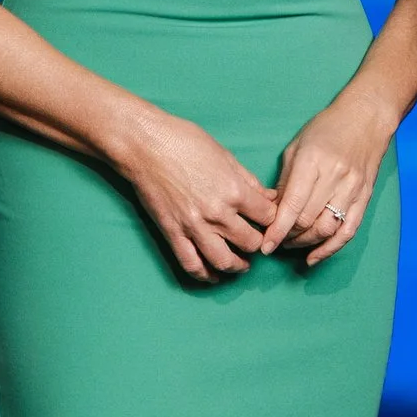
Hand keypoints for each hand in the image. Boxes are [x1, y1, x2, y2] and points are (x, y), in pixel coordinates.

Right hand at [113, 103, 278, 281]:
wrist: (145, 144)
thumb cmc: (184, 141)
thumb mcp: (225, 155)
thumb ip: (248, 180)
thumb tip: (268, 196)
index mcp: (234, 190)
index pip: (268, 216)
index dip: (272, 218)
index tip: (268, 219)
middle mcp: (217, 213)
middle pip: (251, 242)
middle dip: (258, 242)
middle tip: (256, 240)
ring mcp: (194, 226)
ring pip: (224, 261)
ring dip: (238, 266)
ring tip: (242, 264)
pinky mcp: (173, 233)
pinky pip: (191, 264)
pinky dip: (205, 275)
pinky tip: (213, 275)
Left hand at [264, 89, 394, 264]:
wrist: (367, 119)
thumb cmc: (326, 129)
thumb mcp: (297, 148)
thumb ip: (285, 181)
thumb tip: (272, 212)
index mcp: (313, 162)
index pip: (293, 205)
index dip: (277, 230)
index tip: (265, 245)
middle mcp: (335, 177)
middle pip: (308, 220)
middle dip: (288, 237)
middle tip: (275, 241)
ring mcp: (353, 189)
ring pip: (326, 229)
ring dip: (306, 243)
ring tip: (292, 244)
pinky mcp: (365, 198)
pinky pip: (348, 230)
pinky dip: (330, 248)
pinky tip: (315, 257)